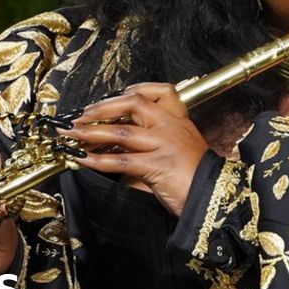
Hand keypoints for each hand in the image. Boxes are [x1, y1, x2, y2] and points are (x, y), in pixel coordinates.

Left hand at [58, 84, 209, 216]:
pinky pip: (122, 161)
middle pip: (134, 104)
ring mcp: (165, 144)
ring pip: (122, 132)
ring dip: (91, 133)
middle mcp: (171, 127)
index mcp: (179, 120)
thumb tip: (118, 149)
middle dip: (103, 108)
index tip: (111, 99)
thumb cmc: (198, 178)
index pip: (158, 91)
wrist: (217, 197)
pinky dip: (98, 160)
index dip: (132, 92)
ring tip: (71, 135)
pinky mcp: (158, 165)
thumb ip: (153, 145)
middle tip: (81, 116)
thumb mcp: (180, 152)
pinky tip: (82, 160)